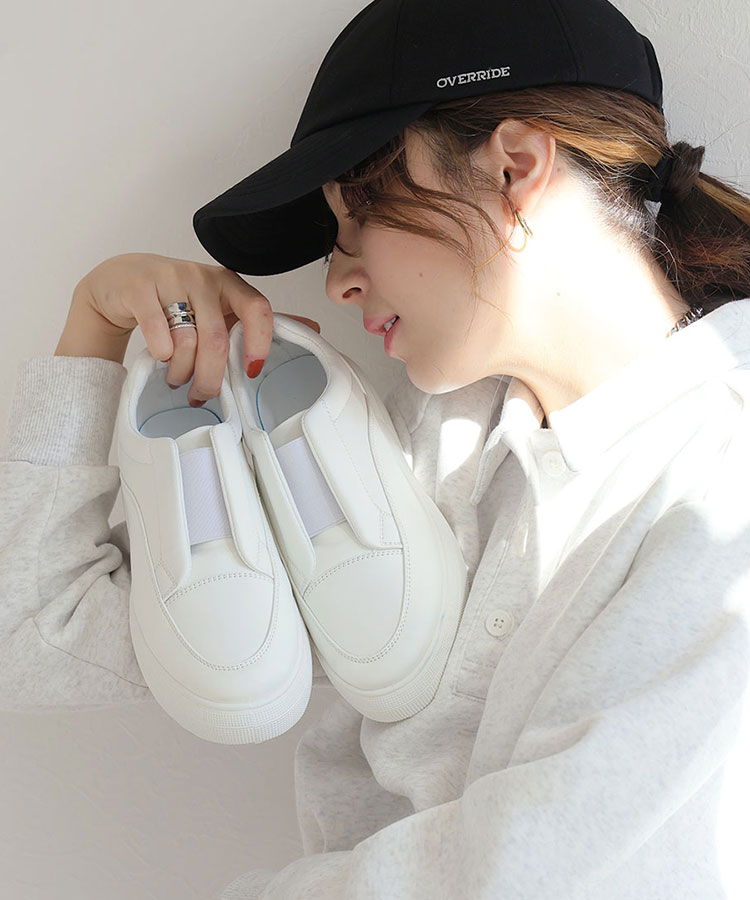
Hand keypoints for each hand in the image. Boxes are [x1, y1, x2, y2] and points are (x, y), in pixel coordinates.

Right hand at [74, 252, 320, 405]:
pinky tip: (160, 359)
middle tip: (202, 395)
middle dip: (211, 377)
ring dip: (181, 371)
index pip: (258, 308)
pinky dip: (160, 353)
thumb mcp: (221, 307)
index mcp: (230, 284)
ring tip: (177, 380)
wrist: (123, 281)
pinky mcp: (139, 286)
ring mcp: (170, 278)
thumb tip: (313, 328)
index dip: (260, 343)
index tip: (252, 372)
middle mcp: (203, 277)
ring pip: (185, 340)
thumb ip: (260, 320)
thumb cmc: (179, 299)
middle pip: (216, 338)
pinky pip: (157, 330)